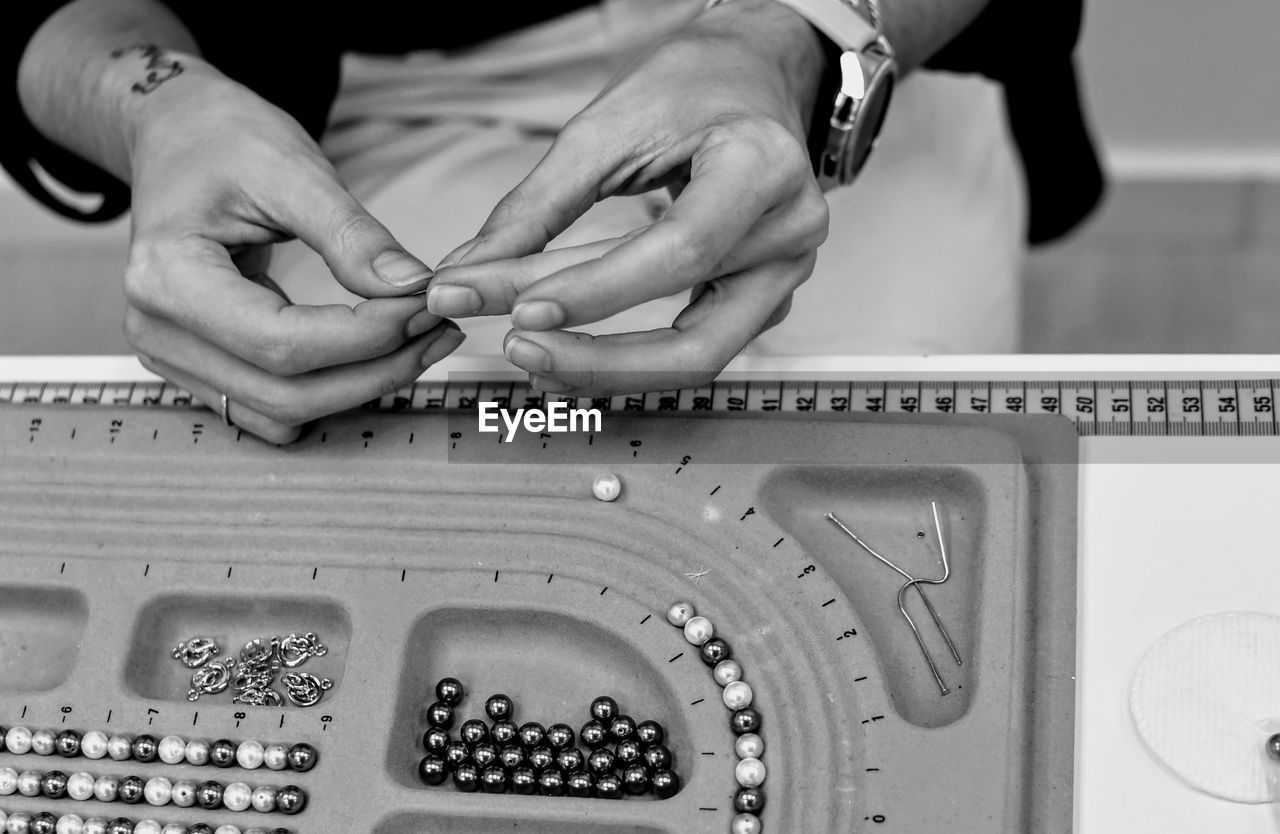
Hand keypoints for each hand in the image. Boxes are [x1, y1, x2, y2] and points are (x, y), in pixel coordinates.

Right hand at [120, 59, 462, 442]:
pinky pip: (273, 406)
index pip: (280, 341)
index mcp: (167, 277)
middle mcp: (158, 329)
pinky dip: (332, 390)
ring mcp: (174, 355)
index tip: (424, 305)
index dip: (365, 337)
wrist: (179, 135)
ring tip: (420, 340)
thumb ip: (352, 235)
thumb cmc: (223, 140)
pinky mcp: (201, 366)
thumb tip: (410, 288)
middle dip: (376, 370)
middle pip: (285, 392)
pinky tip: (378, 354)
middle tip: (437, 328)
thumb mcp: (292, 170)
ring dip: (361, 388)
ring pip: (283, 411)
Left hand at [425, 0, 828, 394]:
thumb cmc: (691, 86)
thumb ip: (537, 204)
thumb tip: (468, 271)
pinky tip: (568, 354)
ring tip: (531, 357)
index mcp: (763, 168)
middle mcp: (789, 233)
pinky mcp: (761, 299)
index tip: (518, 308)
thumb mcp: (607, 125)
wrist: (754, 77)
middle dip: (597, 359)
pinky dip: (626, 359)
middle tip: (514, 346)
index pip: (680, 252)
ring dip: (606, 371)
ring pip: (697, 361)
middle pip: (696, 340)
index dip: (597, 292)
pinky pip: (694, 349)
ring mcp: (783, 275)